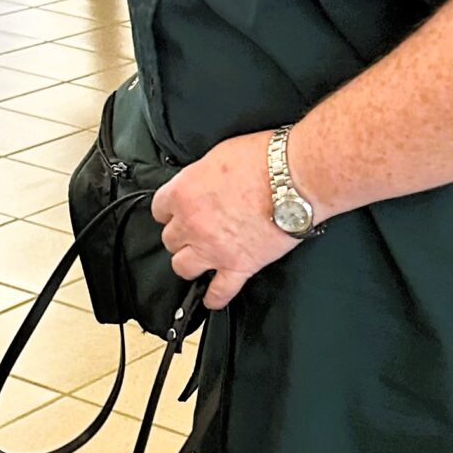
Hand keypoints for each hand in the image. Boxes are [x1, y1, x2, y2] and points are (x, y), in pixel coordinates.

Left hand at [151, 131, 298, 309]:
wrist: (293, 178)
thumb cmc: (263, 160)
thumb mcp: (218, 155)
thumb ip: (201, 176)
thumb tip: (201, 183)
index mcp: (184, 193)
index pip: (159, 208)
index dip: (169, 210)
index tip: (176, 212)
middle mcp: (192, 224)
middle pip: (170, 239)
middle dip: (180, 235)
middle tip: (193, 232)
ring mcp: (213, 249)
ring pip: (182, 266)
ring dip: (189, 263)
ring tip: (198, 260)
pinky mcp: (238, 266)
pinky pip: (219, 292)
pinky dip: (214, 297)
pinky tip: (212, 297)